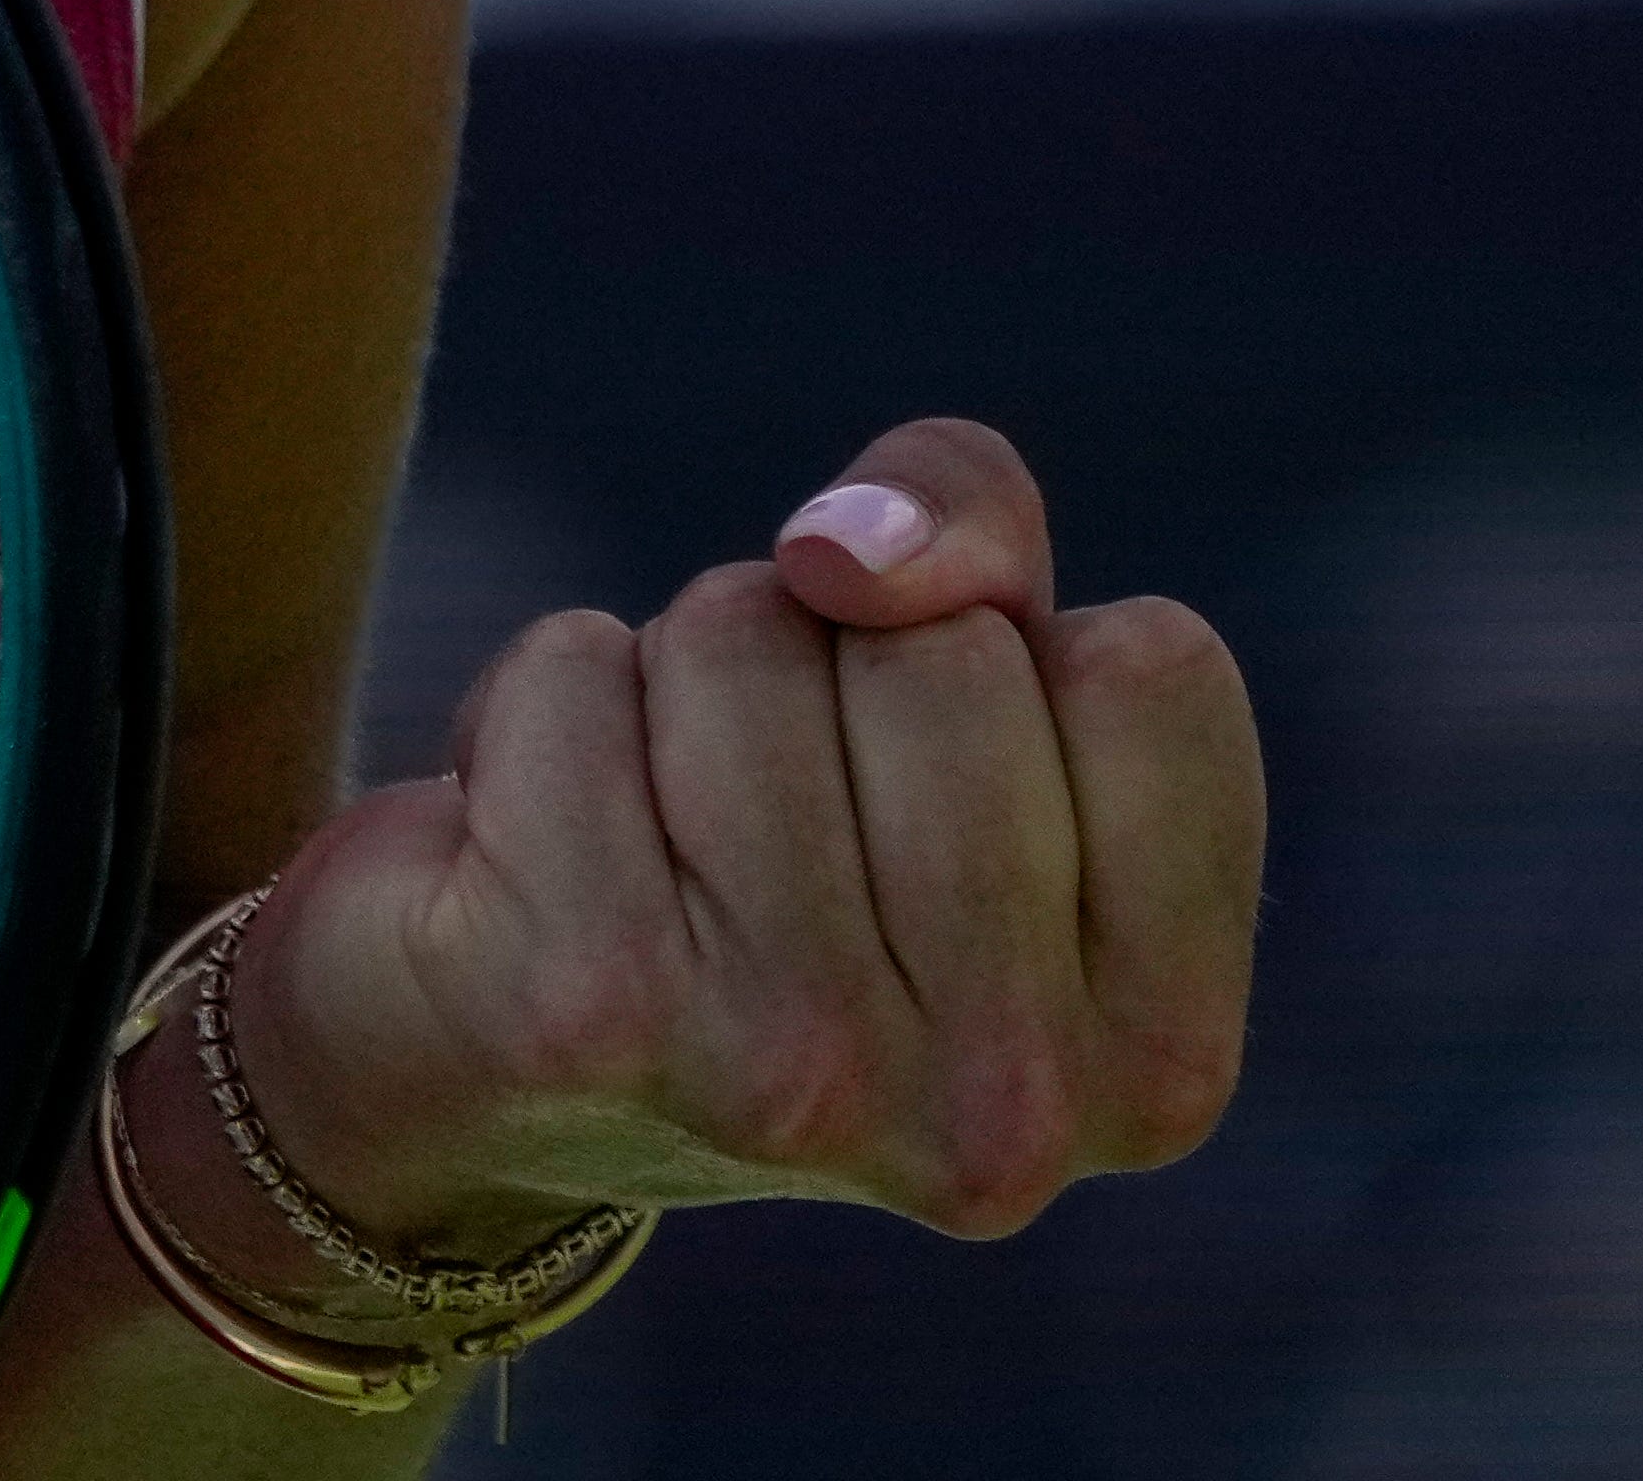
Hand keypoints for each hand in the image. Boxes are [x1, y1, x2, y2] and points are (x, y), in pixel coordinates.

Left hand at [223, 414, 1257, 1253]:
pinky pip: (573, 672)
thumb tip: (841, 554)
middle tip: (766, 820)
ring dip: (674, 675)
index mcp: (1159, 1057)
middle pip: (946, 649)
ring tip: (650, 833)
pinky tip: (528, 853)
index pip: (1157, 669)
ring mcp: (796, 1074)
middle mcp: (1006, 1110)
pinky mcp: (583, 1010)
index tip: (931, 782)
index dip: (1019, 647)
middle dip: (831, 654)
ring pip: (749, 637)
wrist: (483, 1062)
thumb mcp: (954, 678)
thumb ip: (979, 531)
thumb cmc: (776, 839)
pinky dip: (532, 703)